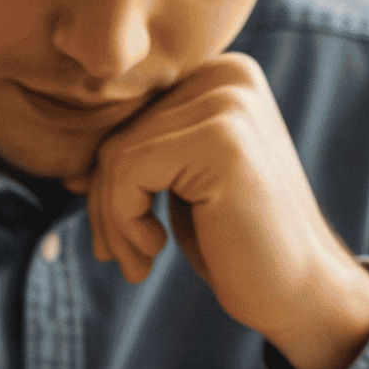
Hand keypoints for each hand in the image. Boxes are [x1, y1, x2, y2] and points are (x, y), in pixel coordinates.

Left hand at [59, 53, 368, 368]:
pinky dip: (123, 222)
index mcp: (223, 76)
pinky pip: (127, 171)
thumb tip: (69, 170)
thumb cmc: (237, 245)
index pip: (130, 116)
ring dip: (112, 221)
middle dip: (105, 205)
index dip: (107, 179)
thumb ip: (138, 163)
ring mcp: (229, 104)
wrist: (300, 292)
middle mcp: (230, 75)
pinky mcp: (221, 140)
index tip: (116, 233)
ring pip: (116, 154)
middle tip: (123, 257)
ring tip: (137, 262)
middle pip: (118, 131)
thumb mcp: (180, 191)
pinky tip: (153, 252)